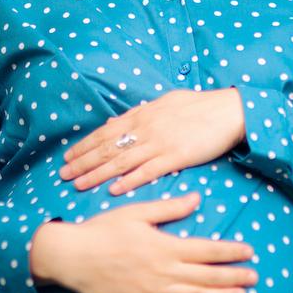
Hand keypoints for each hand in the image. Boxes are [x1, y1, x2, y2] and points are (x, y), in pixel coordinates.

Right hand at [30, 192, 257, 292]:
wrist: (72, 257)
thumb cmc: (103, 230)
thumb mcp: (137, 212)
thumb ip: (170, 208)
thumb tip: (197, 199)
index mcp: (165, 245)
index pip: (207, 250)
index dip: (230, 252)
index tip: (249, 252)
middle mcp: (163, 271)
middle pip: (207, 276)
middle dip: (234, 277)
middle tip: (254, 277)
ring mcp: (153, 291)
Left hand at [57, 87, 244, 194]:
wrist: (229, 111)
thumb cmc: (200, 106)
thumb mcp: (165, 102)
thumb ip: (140, 113)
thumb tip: (116, 122)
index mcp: (143, 115)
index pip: (105, 132)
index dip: (85, 145)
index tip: (68, 156)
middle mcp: (146, 129)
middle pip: (107, 148)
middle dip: (83, 162)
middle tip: (63, 175)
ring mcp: (160, 143)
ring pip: (121, 161)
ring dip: (98, 174)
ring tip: (78, 185)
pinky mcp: (176, 157)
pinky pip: (148, 171)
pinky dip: (129, 181)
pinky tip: (114, 190)